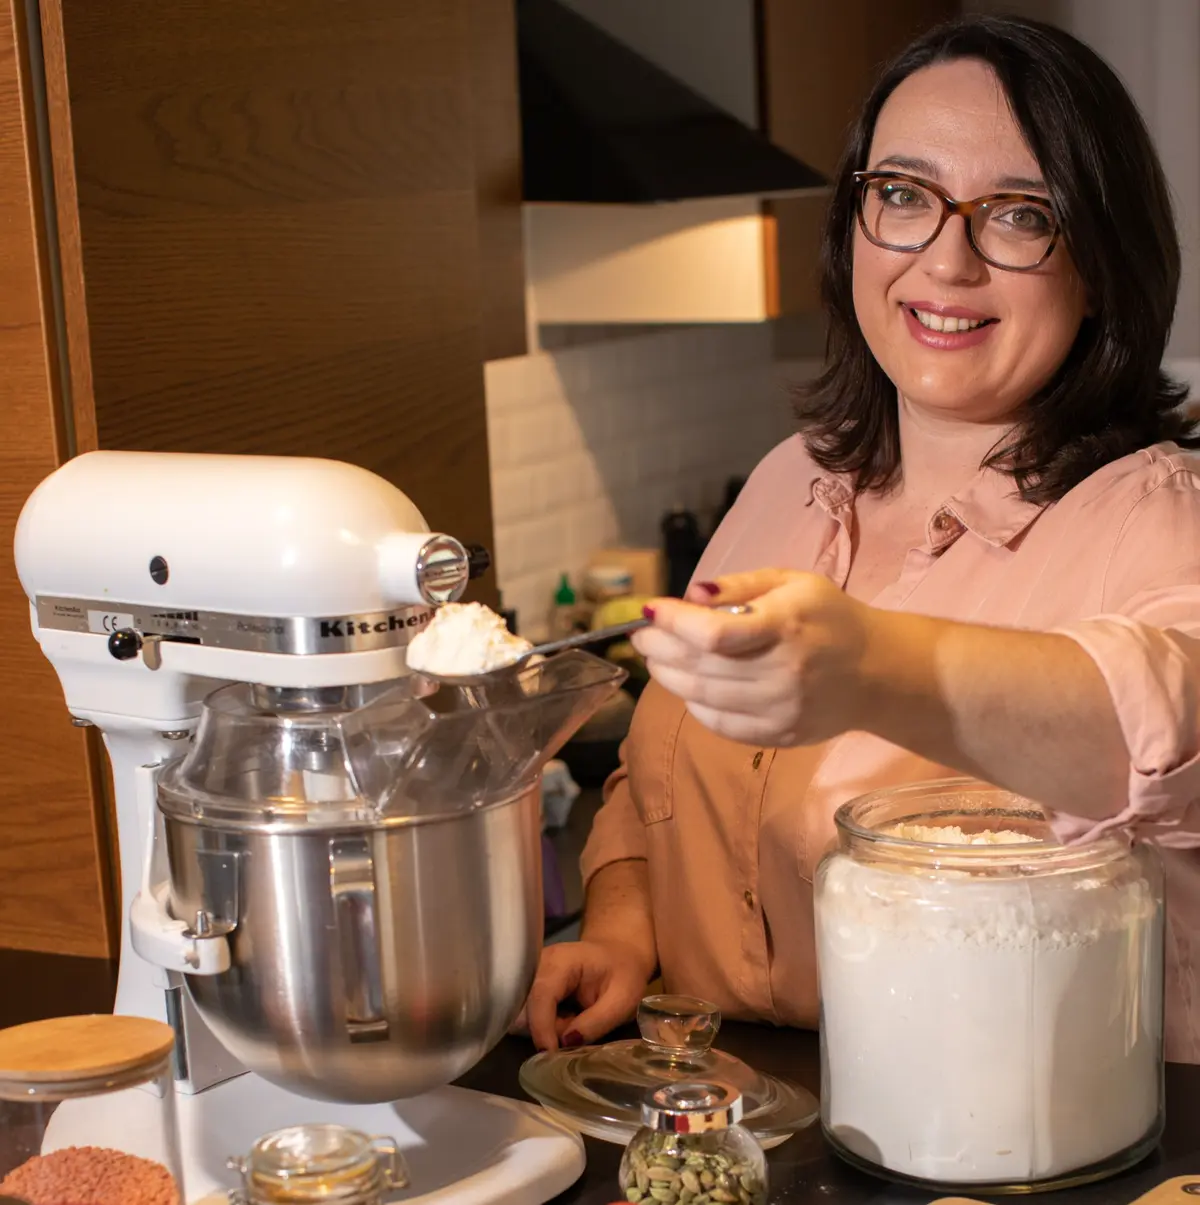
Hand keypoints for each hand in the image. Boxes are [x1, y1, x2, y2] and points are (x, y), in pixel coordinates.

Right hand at [511, 938, 649, 1050]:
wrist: (618, 955)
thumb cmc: (624, 974)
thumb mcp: (623, 999)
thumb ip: (597, 1022)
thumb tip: (566, 1042)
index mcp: (560, 961)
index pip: (540, 996)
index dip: (541, 1028)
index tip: (550, 1055)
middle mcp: (538, 965)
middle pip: (524, 1008)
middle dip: (545, 1030)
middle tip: (576, 1032)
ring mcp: (532, 975)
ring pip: (523, 1015)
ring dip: (547, 1029)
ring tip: (575, 1021)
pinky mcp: (531, 987)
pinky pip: (528, 1016)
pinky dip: (547, 1026)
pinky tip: (567, 1018)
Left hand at [630, 569, 875, 746]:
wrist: (879, 672)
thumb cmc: (829, 617)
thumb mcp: (792, 582)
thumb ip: (740, 585)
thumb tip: (690, 595)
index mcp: (786, 626)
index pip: (715, 634)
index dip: (673, 623)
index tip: (650, 611)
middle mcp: (783, 672)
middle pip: (700, 668)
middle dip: (659, 649)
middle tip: (642, 635)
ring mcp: (781, 710)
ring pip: (703, 698)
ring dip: (669, 676)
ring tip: (657, 657)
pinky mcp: (779, 735)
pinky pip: (720, 725)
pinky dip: (694, 705)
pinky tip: (688, 686)